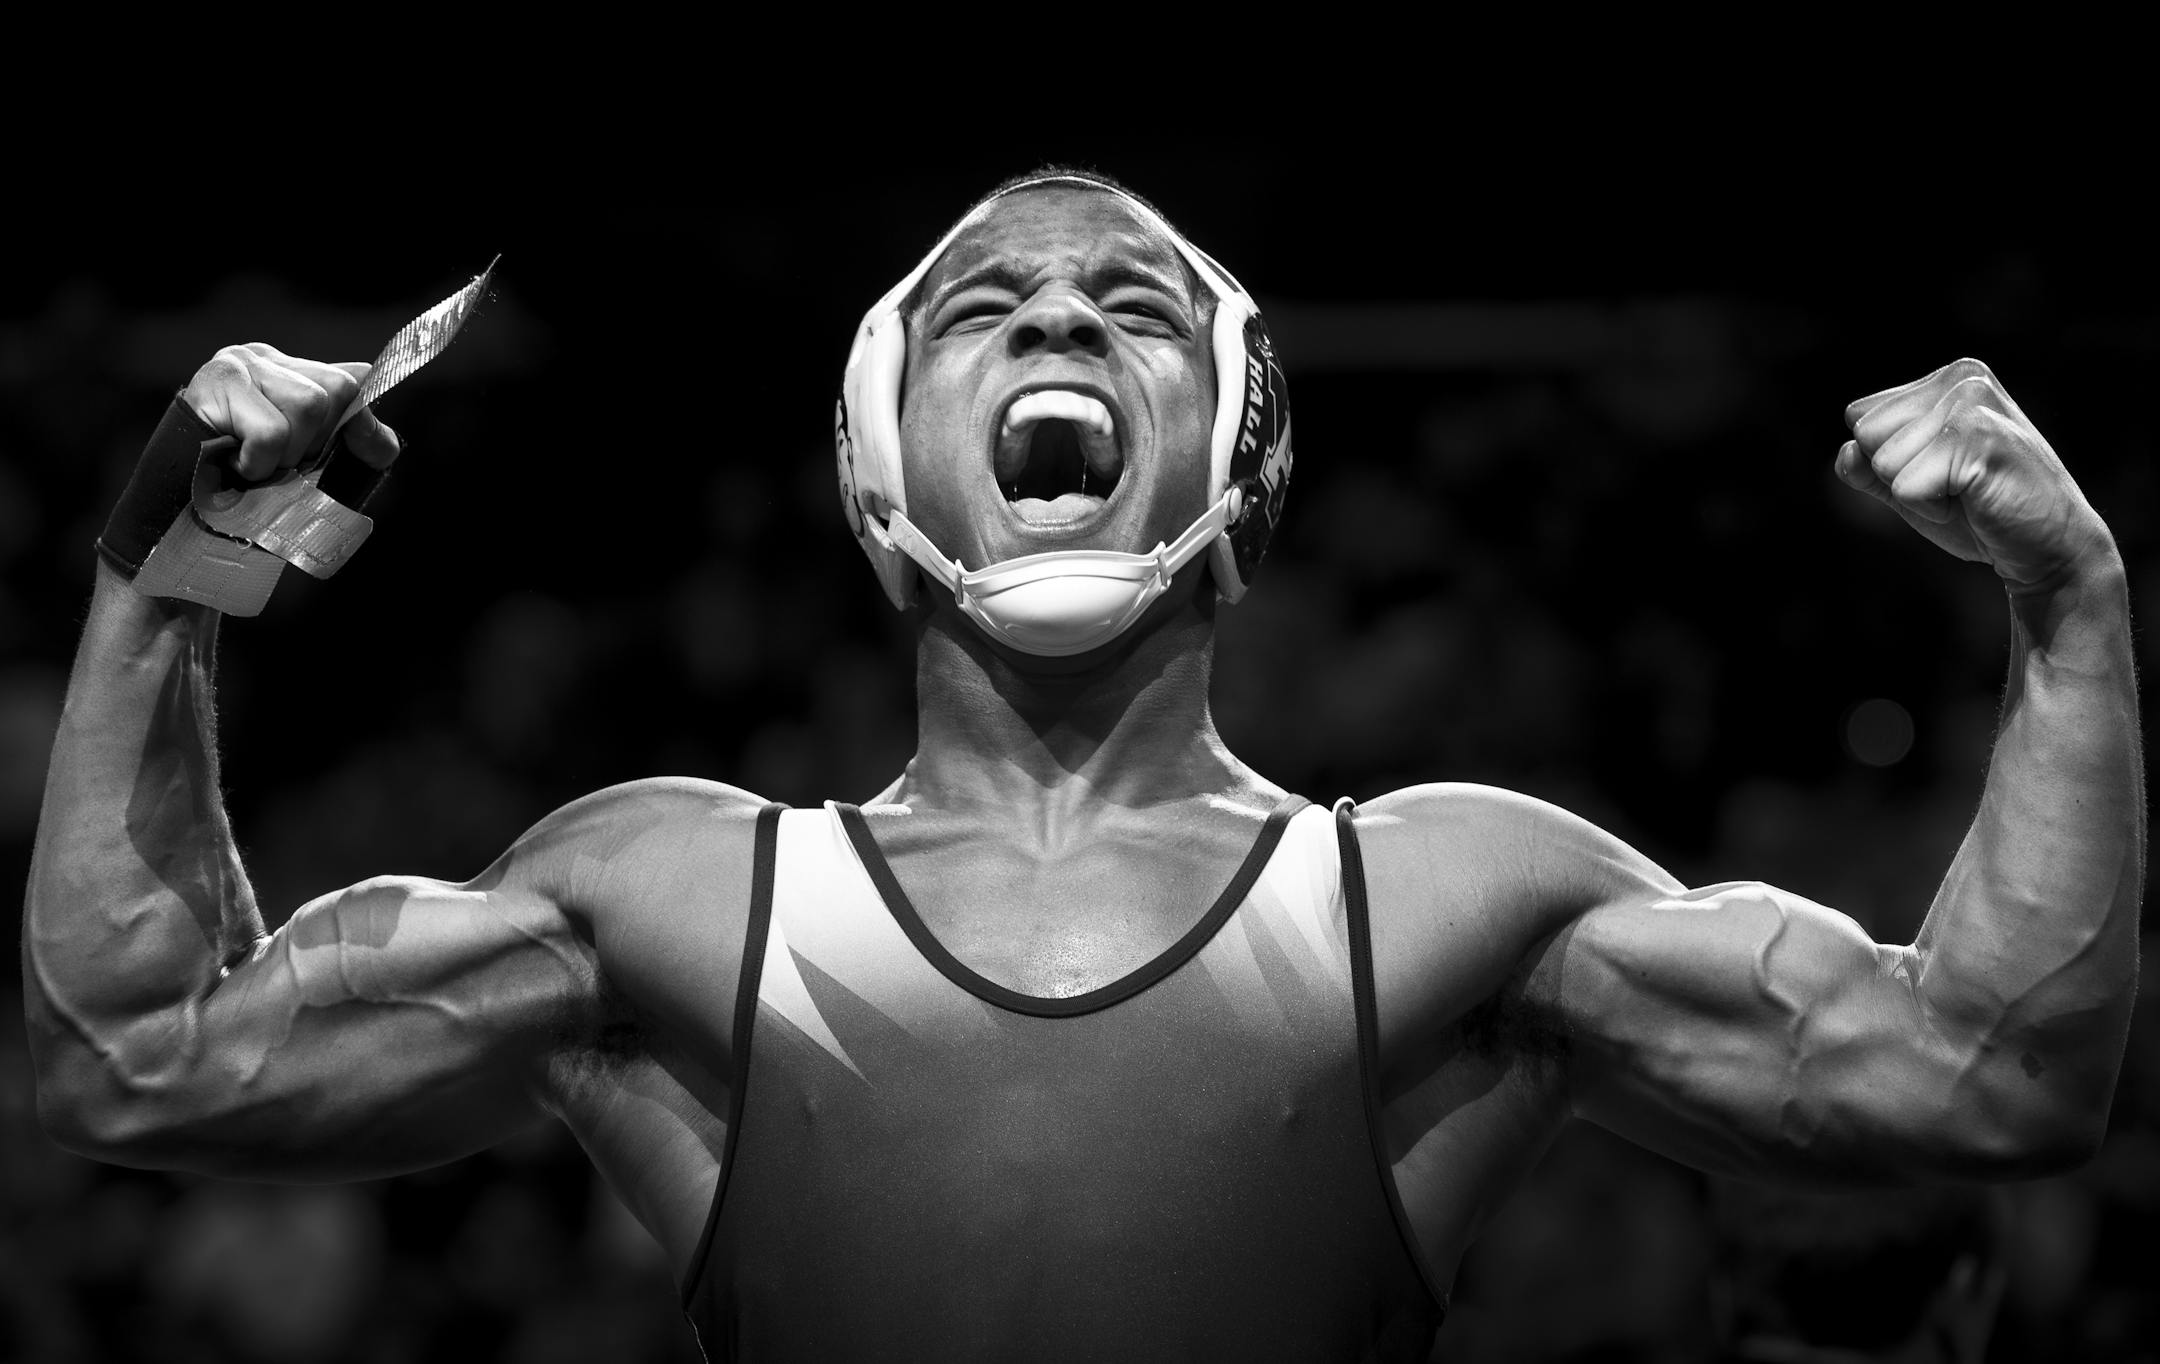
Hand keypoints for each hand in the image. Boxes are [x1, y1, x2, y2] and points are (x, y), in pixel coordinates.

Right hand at [184, 344, 400, 481]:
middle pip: (335, 391)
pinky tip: (234, 465)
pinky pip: (271, 432)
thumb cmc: (253, 490)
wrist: (182, 518)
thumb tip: (375, 431)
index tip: (330, 455)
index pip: (350, 383)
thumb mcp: (320, 465)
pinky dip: (260, 463)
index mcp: (288, 369)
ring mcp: (235, 364)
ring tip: (255, 464)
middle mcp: (261, 356)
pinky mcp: (214, 385)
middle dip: (315, 444)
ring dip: (287, 455)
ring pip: (308, 407)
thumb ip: (358, 443)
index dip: (353, 427)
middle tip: (278, 463)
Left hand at [1836, 359, 2114, 590]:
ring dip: (1918, 494)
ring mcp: (1972, 403)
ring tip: (1969, 493)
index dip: (1890, 461)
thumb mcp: (1909, 487)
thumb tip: (1845, 450)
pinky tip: (1977, 503)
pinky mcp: (1976, 439)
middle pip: (1866, 434)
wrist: (2047, 548)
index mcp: (1947, 379)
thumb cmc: (1978, 514)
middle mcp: (1962, 377)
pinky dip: (1931, 510)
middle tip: (1956, 486)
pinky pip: (1904, 488)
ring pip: (1882, 461)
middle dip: (1899, 475)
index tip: (1941, 473)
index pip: (1860, 417)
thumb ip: (1867, 468)